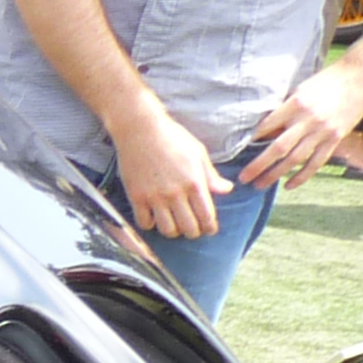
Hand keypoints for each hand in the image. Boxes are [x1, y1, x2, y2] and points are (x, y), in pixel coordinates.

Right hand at [110, 94, 228, 243]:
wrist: (140, 130)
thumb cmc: (172, 138)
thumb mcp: (198, 153)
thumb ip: (211, 176)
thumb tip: (226, 190)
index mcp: (195, 182)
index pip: (207, 216)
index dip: (210, 227)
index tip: (209, 229)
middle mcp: (176, 193)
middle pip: (188, 228)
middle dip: (193, 232)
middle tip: (192, 229)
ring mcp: (155, 197)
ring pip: (167, 230)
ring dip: (173, 231)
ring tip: (174, 225)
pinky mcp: (137, 197)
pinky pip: (145, 223)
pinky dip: (151, 225)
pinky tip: (154, 217)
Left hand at [238, 54, 362, 191]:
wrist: (360, 77)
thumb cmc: (326, 81)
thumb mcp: (300, 89)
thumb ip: (284, 109)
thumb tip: (265, 130)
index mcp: (295, 104)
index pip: (267, 126)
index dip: (253, 140)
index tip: (239, 150)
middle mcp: (308, 120)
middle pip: (278, 148)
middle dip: (258, 165)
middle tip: (243, 178)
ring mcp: (322, 131)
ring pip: (295, 159)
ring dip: (275, 174)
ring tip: (260, 185)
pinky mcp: (335, 138)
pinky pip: (316, 162)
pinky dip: (301, 176)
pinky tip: (288, 185)